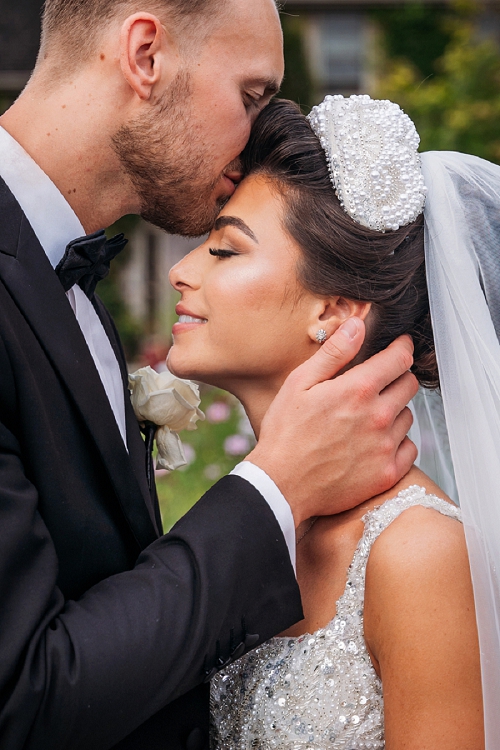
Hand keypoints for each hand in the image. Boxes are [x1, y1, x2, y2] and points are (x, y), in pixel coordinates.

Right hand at [246, 318, 418, 525]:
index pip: (400, 358)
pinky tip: (373, 443)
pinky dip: (397, 442)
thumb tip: (358, 325)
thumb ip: (334, 353)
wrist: (281, 485)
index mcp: (359, 389)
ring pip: (408, 416)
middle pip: (409, 385)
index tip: (399, 347)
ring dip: (394, 411)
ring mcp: (385, 447)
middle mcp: (379, 416)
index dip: (401, 347)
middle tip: (376, 384)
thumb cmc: (285, 434)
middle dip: (397, 378)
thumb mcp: (300, 384)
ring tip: (366, 418)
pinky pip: (409, 448)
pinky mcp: (387, 473)